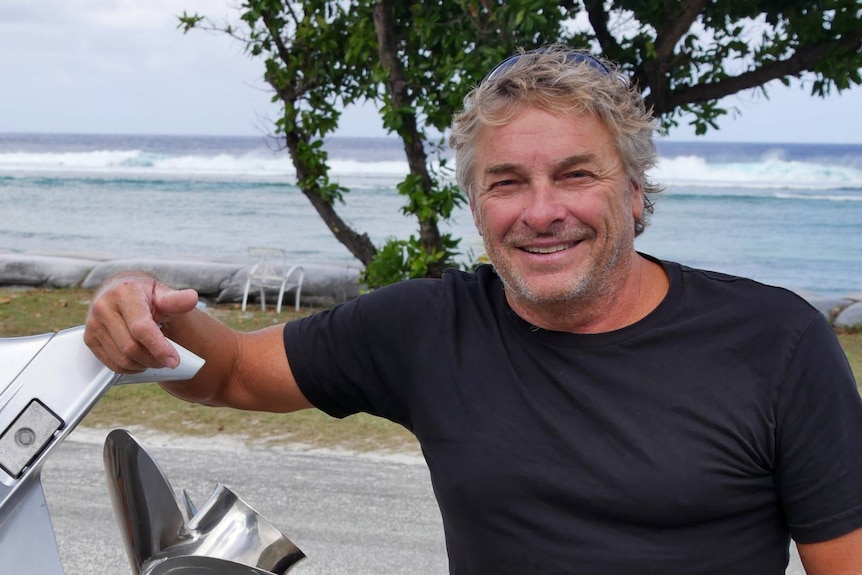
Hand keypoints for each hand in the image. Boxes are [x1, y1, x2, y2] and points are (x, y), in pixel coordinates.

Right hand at [84, 272, 198, 372]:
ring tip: (154, 357)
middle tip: (167, 360)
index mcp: (124, 293)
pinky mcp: (89, 338)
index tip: (174, 361)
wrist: (120, 290)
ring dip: (143, 365)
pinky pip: (111, 364)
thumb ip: (176, 300)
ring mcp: (93, 323)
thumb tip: (192, 298)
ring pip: (121, 359)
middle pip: (131, 348)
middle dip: (154, 359)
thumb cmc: (145, 294)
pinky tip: (140, 359)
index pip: (141, 328)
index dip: (159, 347)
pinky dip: (130, 368)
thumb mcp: (162, 293)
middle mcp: (104, 307)